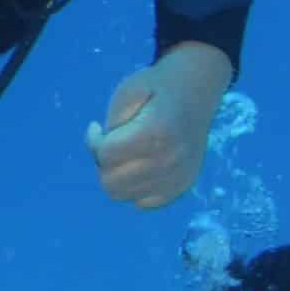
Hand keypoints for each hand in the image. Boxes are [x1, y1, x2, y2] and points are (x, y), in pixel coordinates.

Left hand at [86, 41, 233, 209]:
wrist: (196, 91)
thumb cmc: (156, 88)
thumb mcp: (127, 91)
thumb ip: (112, 122)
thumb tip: (103, 154)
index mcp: (154, 133)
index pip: (105, 155)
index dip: (94, 140)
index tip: (96, 127)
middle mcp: (169, 160)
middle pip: (110, 182)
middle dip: (102, 162)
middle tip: (110, 142)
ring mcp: (178, 176)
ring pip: (124, 194)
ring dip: (116, 176)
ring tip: (123, 154)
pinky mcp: (182, 186)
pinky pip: (144, 202)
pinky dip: (134, 187)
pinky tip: (137, 166)